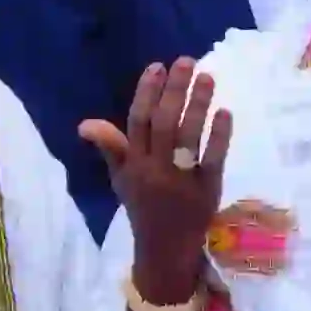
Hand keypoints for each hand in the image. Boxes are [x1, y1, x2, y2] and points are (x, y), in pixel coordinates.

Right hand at [79, 58, 231, 302]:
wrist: (165, 249)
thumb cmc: (143, 206)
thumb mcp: (121, 179)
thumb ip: (110, 148)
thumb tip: (85, 123)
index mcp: (133, 164)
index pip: (138, 122)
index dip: (146, 93)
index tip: (157, 66)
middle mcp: (155, 169)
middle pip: (164, 124)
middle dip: (175, 90)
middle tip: (187, 61)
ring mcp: (181, 179)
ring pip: (188, 137)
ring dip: (198, 105)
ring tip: (207, 78)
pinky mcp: (207, 189)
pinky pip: (212, 159)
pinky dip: (219, 135)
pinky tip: (225, 112)